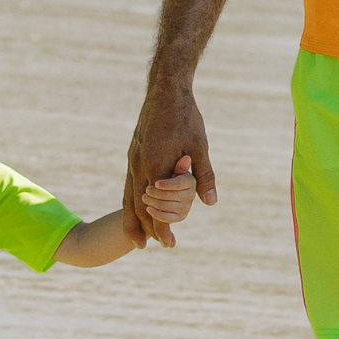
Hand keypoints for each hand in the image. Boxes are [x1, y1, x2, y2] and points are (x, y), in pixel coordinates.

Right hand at [127, 82, 215, 247]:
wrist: (165, 90)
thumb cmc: (185, 116)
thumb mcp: (200, 146)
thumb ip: (203, 175)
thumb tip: (210, 202)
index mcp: (155, 165)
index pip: (156, 206)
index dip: (162, 228)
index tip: (169, 244)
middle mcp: (138, 165)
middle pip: (138, 206)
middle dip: (146, 229)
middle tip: (154, 247)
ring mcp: (133, 159)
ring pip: (128, 197)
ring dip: (133, 219)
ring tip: (138, 240)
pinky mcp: (133, 154)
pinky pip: (129, 185)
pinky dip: (131, 201)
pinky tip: (136, 208)